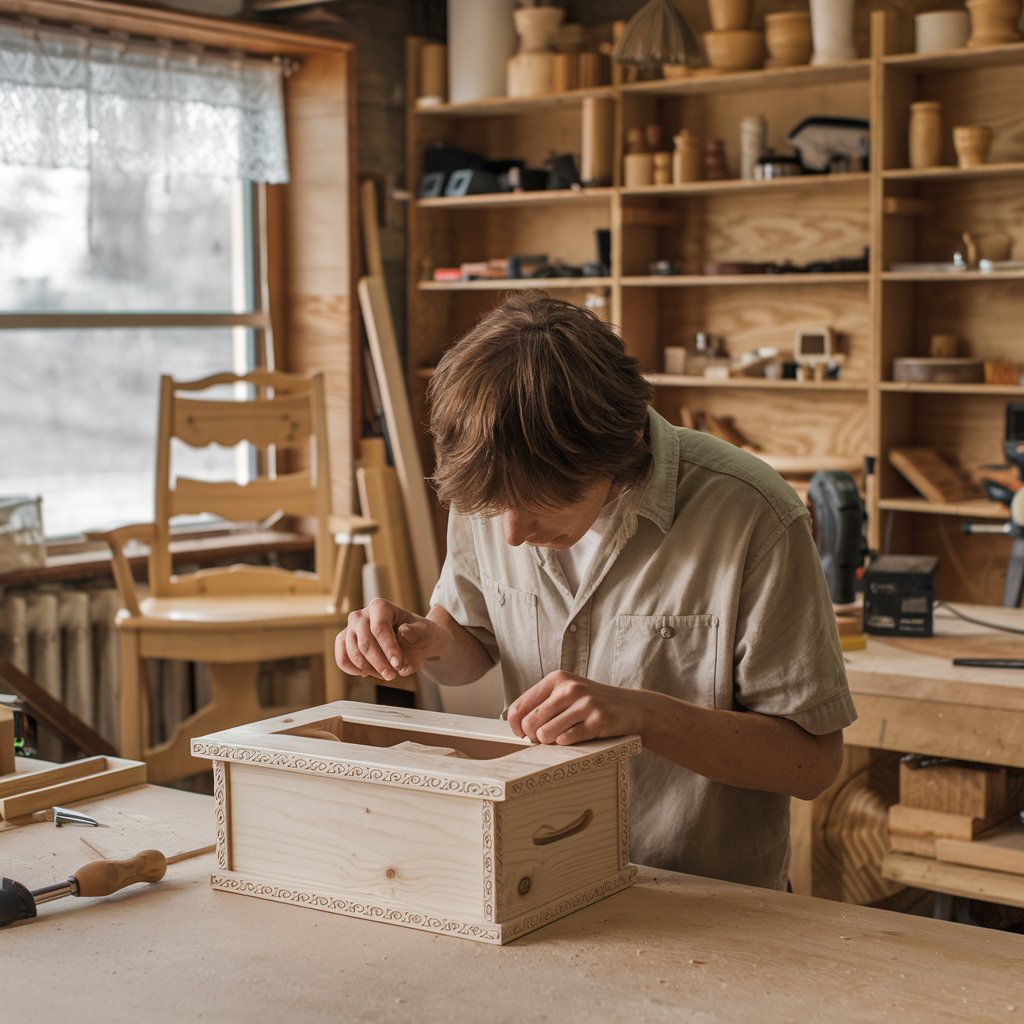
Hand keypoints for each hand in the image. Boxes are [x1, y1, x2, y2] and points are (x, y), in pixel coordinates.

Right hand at [335, 599, 438, 681]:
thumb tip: (403, 631)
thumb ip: (417, 631)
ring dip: (369, 669)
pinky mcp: (345, 640)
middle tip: (392, 675)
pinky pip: (342, 658)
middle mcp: (361, 614)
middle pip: (365, 642)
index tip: (398, 664)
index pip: (380, 627)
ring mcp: (350, 628)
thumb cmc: (418, 634)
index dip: (388, 648)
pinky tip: (367, 673)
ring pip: (353, 652)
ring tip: (385, 674)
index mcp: (380, 606)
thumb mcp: (425, 631)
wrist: (413, 639)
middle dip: (379, 663)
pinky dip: (352, 669)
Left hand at [507, 672, 644, 745]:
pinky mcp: (598, 720)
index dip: (516, 727)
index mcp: (557, 679)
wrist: (632, 707)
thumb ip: (543, 704)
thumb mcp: (567, 694)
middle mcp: (569, 688)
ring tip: (562, 737)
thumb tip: (517, 727)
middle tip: (546, 739)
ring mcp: (584, 703)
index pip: (519, 707)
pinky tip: (576, 737)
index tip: (522, 735)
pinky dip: (567, 744)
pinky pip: (567, 739)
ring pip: (546, 734)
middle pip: (530, 723)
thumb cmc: (593, 704)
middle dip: (534, 737)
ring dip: (551, 742)